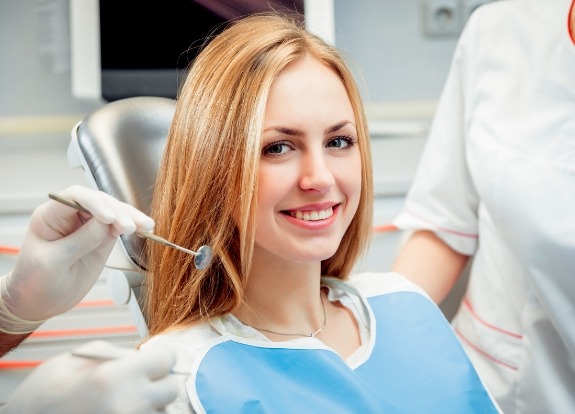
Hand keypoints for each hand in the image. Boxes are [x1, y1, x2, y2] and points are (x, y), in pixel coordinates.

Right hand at [0, 341, 178, 413]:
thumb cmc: (42, 395)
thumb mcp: (77, 359)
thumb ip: (116, 354)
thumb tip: (142, 355)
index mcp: (115, 377)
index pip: (166, 360)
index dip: (160, 356)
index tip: (154, 358)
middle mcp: (128, 405)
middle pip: (170, 389)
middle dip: (157, 382)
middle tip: (139, 381)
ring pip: (160, 411)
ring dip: (149, 404)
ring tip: (122, 399)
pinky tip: (117, 410)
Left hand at [4, 185, 153, 321]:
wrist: (39, 302)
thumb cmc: (35, 282)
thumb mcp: (53, 263)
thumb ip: (79, 241)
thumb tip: (105, 224)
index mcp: (50, 216)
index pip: (76, 197)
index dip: (95, 203)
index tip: (109, 218)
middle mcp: (70, 216)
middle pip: (99, 202)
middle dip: (117, 212)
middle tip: (130, 227)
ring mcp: (87, 226)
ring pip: (113, 212)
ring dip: (130, 217)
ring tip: (145, 226)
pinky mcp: (101, 238)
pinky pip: (119, 226)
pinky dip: (133, 227)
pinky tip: (145, 229)